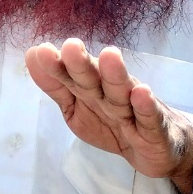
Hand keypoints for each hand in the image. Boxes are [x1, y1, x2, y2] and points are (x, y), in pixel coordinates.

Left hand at [26, 39, 192, 193]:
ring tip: (109, 55)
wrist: (160, 147)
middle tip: (71, 46)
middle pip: (95, 79)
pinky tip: (141, 92)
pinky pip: (149, 117)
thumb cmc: (114, 121)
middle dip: (82, 64)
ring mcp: (134, 110)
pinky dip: (146, 105)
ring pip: (122, 93)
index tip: (41, 51)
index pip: (72, 76)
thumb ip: (56, 85)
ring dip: (115, 75)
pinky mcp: (155, 129)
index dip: (57, 66)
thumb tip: (32, 54)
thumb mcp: (77, 108)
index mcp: (91, 89)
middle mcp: (111, 93)